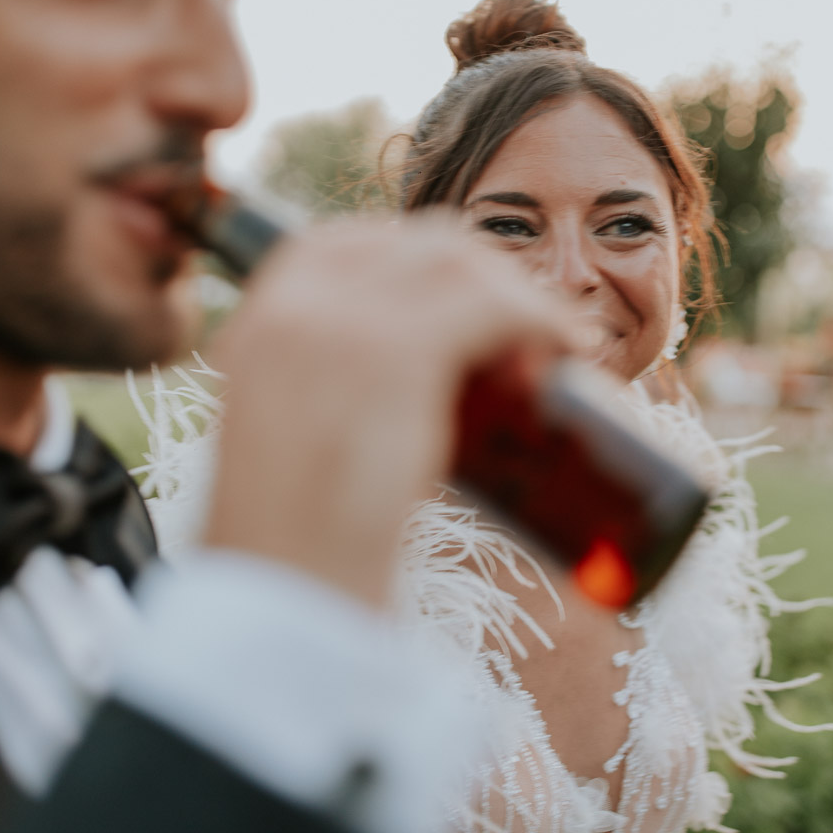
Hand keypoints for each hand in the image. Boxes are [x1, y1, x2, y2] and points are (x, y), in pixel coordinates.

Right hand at [203, 211, 576, 606]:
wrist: (285, 589)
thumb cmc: (292, 539)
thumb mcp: (285, 439)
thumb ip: (315, 404)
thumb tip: (382, 411)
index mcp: (260, 316)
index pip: (351, 243)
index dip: (424, 259)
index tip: (472, 297)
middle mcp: (296, 302)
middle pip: (415, 246)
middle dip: (487, 274)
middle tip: (530, 331)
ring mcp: (343, 321)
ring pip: (461, 266)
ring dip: (523, 296)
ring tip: (559, 345)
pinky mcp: (397, 352)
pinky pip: (494, 305)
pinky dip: (544, 317)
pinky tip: (572, 349)